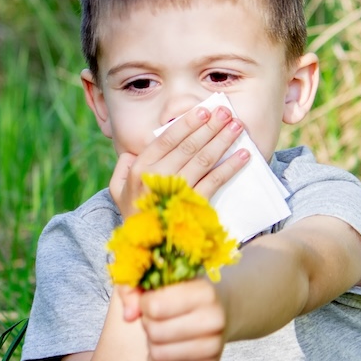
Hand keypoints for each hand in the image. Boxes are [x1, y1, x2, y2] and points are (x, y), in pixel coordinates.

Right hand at [109, 106, 250, 217]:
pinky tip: (243, 156)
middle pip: (189, 146)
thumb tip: (132, 151)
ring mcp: (177, 191)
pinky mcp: (195, 205)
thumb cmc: (135, 214)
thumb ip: (122, 167)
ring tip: (237, 127)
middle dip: (210, 127)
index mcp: (140, 169)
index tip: (203, 110)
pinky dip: (230, 167)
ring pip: (203, 159)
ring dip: (222, 140)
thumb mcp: (117, 190)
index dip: (186, 124)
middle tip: (226, 113)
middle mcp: (158, 177)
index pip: (166, 140)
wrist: (147, 250)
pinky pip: (215, 181)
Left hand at [120, 280, 226, 360]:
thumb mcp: (155, 279)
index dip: (144, 304)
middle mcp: (215, 319)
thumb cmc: (180, 292)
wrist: (213, 309)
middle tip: (155, 318)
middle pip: (156, 332)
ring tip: (160, 332)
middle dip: (148, 325)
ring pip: (161, 355)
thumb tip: (129, 315)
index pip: (155, 307)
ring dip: (153, 344)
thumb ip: (133, 288)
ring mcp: (215, 345)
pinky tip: (165, 348)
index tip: (150, 300)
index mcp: (204, 292)